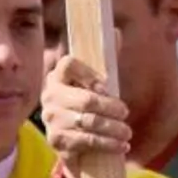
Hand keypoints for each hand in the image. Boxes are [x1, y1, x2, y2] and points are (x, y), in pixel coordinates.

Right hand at [41, 56, 130, 177]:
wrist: (74, 138)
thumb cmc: (88, 101)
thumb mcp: (96, 79)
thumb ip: (106, 57)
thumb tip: (116, 32)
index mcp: (58, 76)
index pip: (68, 64)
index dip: (89, 73)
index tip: (106, 86)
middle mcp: (50, 96)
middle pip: (85, 99)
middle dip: (111, 108)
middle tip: (126, 112)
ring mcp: (52, 119)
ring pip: (88, 122)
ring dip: (112, 128)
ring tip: (127, 132)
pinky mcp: (56, 140)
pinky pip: (84, 141)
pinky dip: (106, 144)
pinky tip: (120, 145)